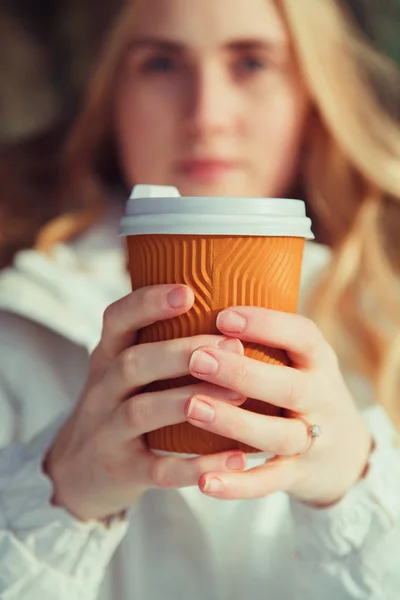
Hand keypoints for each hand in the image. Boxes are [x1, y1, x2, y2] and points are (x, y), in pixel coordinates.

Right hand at [44, 285, 247, 521]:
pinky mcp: (123, 472)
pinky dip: (197, 465)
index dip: (148, 304)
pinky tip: (236, 457)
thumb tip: (225, 309)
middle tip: (233, 347)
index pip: (116, 320)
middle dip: (182, 353)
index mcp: (107, 358)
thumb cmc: (118, 408)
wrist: (76, 472)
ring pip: (141, 411)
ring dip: (189, 399)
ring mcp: (109, 433)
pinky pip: (158, 470)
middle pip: (132, 364)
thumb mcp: (122, 372)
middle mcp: (102, 391)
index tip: (188, 292)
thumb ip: (156, 343)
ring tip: (239, 394)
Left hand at [186, 307, 371, 505]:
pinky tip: (203, 482)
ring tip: (191, 407)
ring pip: (277, 435)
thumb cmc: (301, 388)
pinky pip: (269, 482)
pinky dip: (238, 485)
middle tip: (198, 358)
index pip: (302, 336)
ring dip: (234, 423)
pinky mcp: (297, 475)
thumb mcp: (297, 358)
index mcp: (317, 361)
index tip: (223, 315)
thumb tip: (198, 294)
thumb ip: (263, 337)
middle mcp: (319, 398)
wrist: (343, 450)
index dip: (266, 325)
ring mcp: (311, 440)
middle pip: (289, 387)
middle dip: (243, 373)